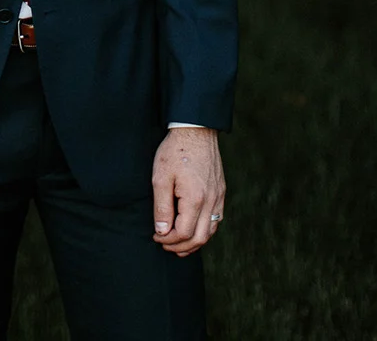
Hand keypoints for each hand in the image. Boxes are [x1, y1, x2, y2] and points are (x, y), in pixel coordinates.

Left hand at [151, 127, 223, 254]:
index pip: (184, 233)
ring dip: (194, 241)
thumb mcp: (161, 178)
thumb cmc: (175, 152)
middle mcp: (211, 200)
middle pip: (200, 238)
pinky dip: (205, 229)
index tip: (156, 235)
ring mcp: (219, 196)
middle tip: (164, 243)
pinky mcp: (221, 191)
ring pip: (211, 231)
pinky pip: (217, 219)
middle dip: (180, 246)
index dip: (168, 240)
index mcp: (195, 198)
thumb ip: (161, 208)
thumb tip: (162, 231)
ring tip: (177, 242)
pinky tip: (193, 227)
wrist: (196, 130)